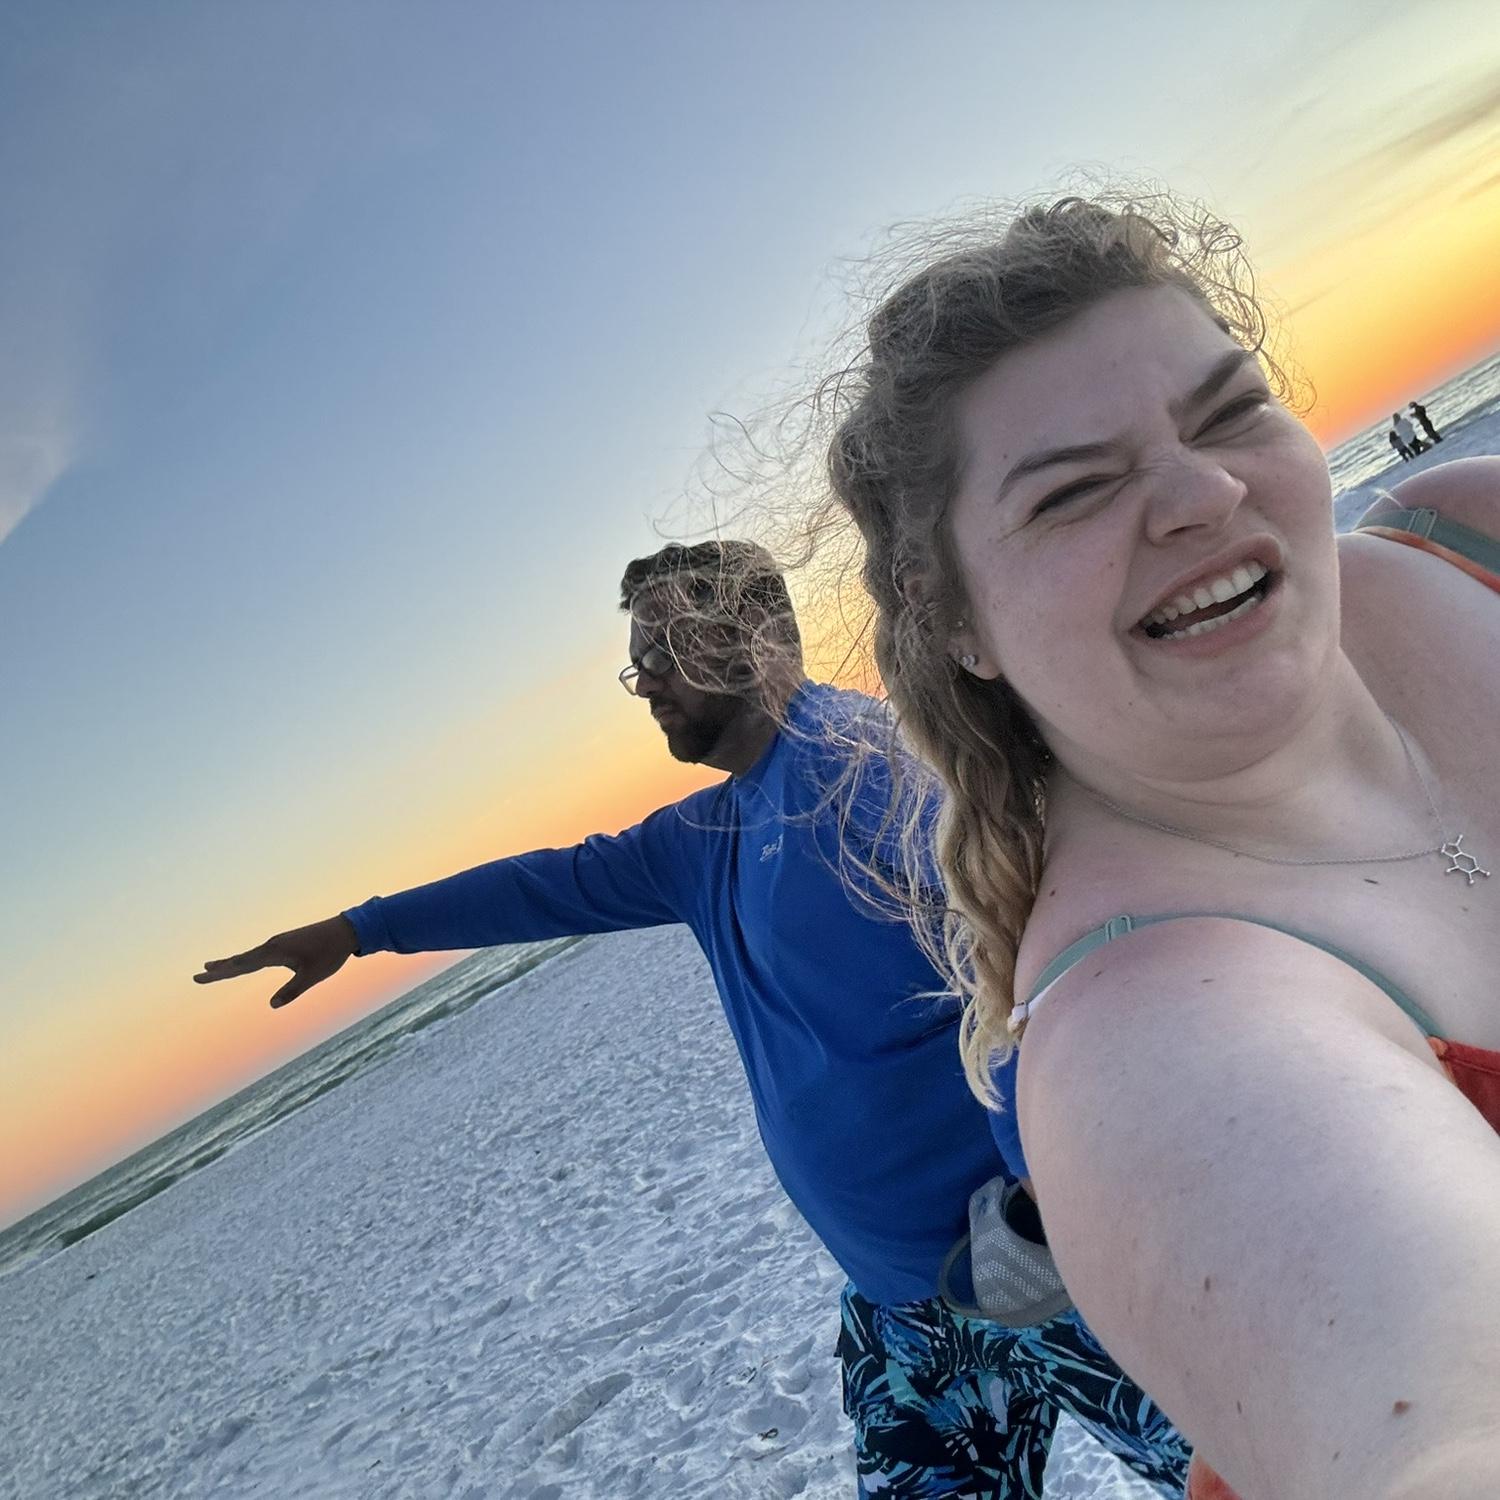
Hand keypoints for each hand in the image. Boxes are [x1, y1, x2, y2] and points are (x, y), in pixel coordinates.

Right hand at [194, 915, 359, 1008]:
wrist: (346, 930)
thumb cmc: (330, 953)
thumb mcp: (312, 976)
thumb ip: (292, 991)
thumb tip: (272, 1005)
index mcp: (274, 952)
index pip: (241, 966)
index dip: (220, 973)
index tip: (200, 976)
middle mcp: (272, 945)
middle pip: (240, 960)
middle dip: (219, 969)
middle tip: (197, 975)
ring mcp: (278, 943)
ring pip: (249, 956)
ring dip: (230, 962)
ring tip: (212, 966)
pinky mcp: (285, 943)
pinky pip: (260, 954)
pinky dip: (247, 959)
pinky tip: (245, 962)